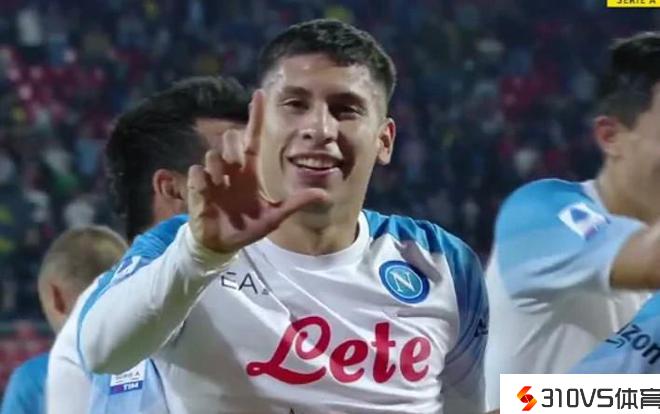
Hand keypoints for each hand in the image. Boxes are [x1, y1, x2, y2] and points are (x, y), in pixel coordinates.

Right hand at [187, 90, 326, 252]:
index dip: (256, 116)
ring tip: (222, 183)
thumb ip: (296, 203)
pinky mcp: (198, 189)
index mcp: (250, 171)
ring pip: (212, 154)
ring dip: (218, 165)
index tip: (259, 93)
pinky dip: (202, 179)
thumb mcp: (275, 216)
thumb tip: (323, 195)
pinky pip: (197, 172)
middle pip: (230, 139)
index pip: (253, 138)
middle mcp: (232, 170)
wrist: (224, 243)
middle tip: (236, 164)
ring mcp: (214, 178)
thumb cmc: (249, 226)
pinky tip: (207, 191)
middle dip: (232, 145)